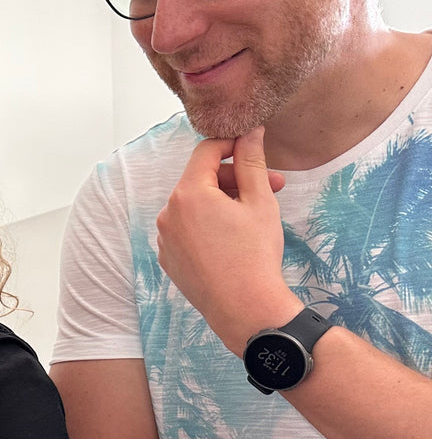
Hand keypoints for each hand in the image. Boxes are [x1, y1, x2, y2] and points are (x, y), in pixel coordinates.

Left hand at [155, 127, 298, 351]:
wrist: (244, 308)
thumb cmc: (255, 254)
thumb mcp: (260, 200)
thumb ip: (251, 161)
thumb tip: (250, 131)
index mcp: (188, 194)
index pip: (206, 151)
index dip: (232, 144)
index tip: (255, 148)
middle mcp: (168, 214)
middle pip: (200, 179)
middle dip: (235, 178)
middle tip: (273, 185)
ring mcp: (165, 238)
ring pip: (194, 205)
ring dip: (222, 201)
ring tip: (254, 214)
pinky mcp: (168, 258)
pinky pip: (187, 229)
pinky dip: (208, 225)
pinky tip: (233, 238)